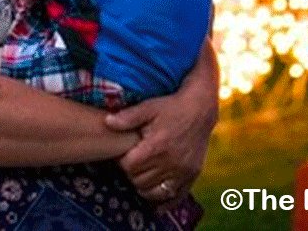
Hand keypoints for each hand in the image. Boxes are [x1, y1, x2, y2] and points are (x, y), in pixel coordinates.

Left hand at [106, 92, 215, 207]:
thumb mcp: (148, 107)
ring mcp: (183, 172)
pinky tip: (156, 196)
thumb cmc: (171, 107)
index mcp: (157, 147)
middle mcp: (171, 163)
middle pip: (139, 181)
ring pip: (154, 192)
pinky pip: (175, 197)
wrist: (200, 109)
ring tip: (143, 173)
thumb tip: (107, 122)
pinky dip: (164, 200)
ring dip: (145, 185)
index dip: (122, 161)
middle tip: (133, 162)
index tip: (124, 154)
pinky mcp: (192, 175)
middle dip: (132, 173)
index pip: (129, 166)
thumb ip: (127, 117)